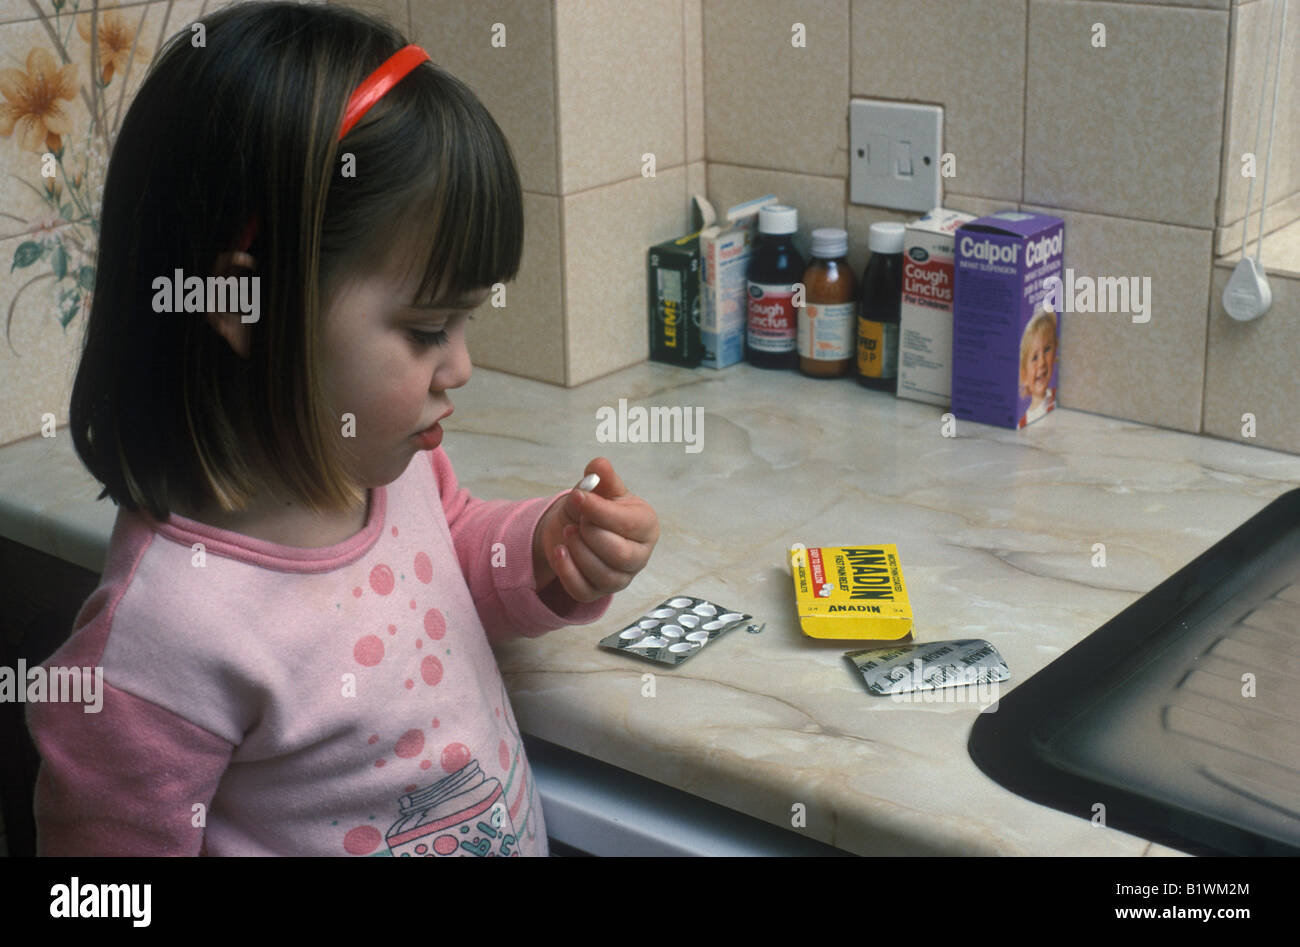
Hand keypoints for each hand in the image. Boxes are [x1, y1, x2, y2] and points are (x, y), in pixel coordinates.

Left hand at [532, 458, 657, 603]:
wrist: (574, 528)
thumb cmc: (594, 508)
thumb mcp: (599, 489)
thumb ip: (602, 478)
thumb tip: (599, 465)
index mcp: (646, 525)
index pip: (627, 524)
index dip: (599, 511)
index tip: (577, 496)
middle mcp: (639, 555)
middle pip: (619, 554)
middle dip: (591, 535)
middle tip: (576, 521)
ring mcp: (621, 578)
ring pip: (603, 575)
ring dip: (578, 551)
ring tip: (567, 532)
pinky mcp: (599, 592)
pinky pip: (584, 591)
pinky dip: (567, 572)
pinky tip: (559, 552)